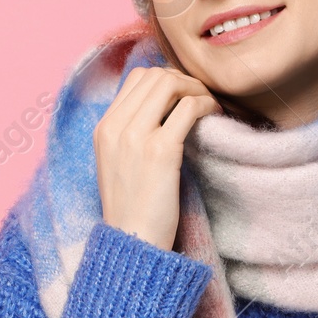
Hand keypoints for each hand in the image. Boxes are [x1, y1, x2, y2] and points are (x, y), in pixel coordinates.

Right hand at [93, 66, 221, 250]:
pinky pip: (188, 108)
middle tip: (202, 98)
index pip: (136, 78)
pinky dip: (206, 105)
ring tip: (209, 105)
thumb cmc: (132, 208)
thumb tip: (165, 105)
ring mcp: (135, 138)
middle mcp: (115, 128)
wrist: (132, 242)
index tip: (184, 95)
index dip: (166, 78)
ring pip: (170, 84)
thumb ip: (130, 133)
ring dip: (196, 89)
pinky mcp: (160, 151)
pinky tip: (214, 115)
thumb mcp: (118, 163)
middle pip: (154, 75)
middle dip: (184, 80)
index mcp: (103, 129)